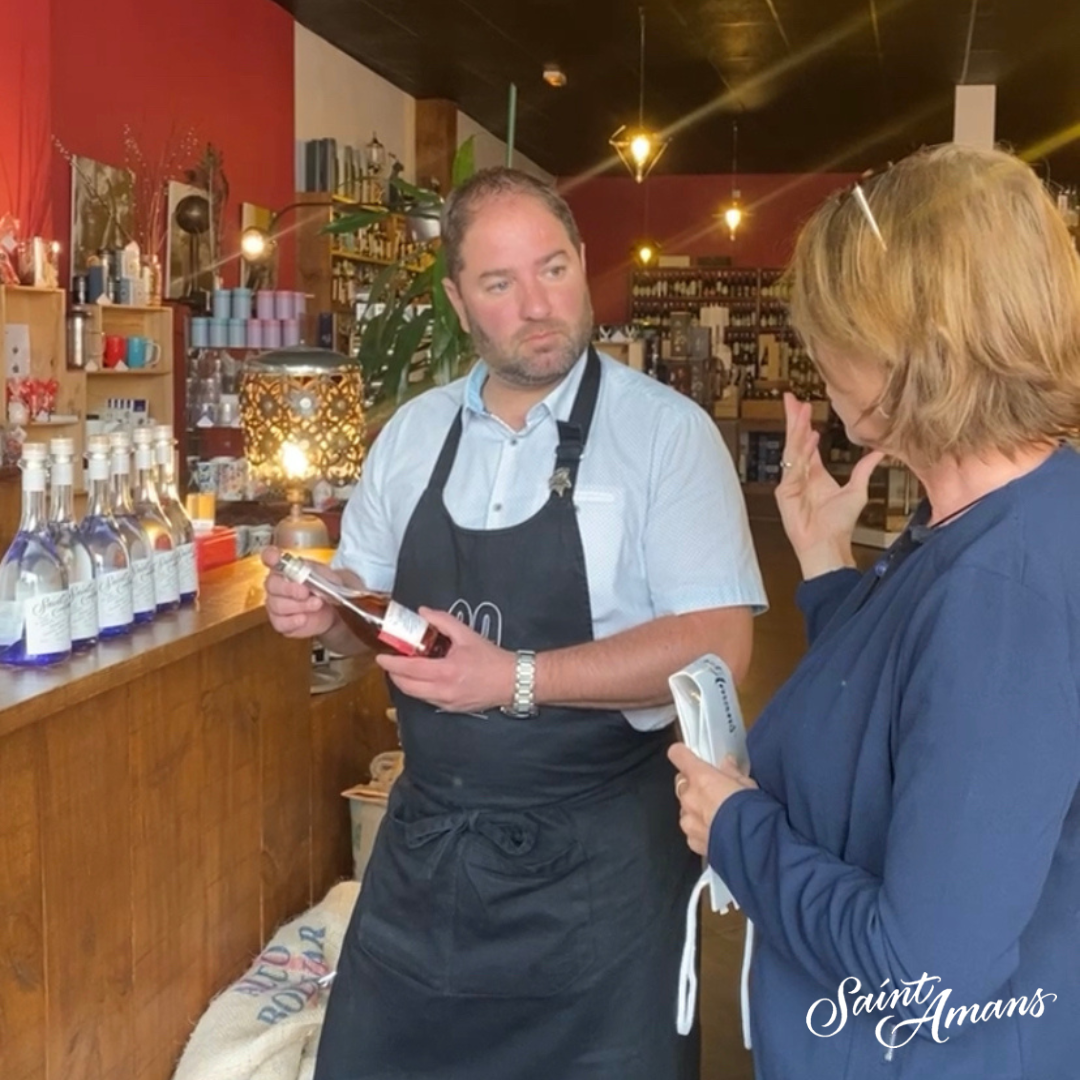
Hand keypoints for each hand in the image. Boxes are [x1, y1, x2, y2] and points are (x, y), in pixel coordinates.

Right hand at [261, 545, 337, 638]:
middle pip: (272, 585)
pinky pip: (280, 622)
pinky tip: (304, 618)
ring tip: (316, 604)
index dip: (270, 557)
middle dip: (290, 589)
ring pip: (278, 605)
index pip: (270, 558)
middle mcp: (275, 585)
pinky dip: (293, 621)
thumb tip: (308, 571)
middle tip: (306, 592)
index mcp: (284, 568)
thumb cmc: (324, 589)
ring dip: (300, 605)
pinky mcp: (280, 622)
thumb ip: (316, 571)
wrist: (331, 611)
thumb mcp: (326, 576)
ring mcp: (275, 604)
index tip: (274, 557)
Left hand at [375, 607, 515, 713]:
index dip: (392, 664)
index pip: (409, 669)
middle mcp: (443, 691)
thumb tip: (422, 612)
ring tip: (404, 669)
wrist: (512, 681)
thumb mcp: (467, 634)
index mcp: (446, 671)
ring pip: (416, 695)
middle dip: (394, 675)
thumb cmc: (491, 657)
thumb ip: (442, 621)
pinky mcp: (451, 709)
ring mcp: (446, 703)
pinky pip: (428, 699)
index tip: (381, 657)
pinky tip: (422, 678)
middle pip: (407, 687)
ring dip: (406, 683)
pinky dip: (419, 689)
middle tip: (390, 662)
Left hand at [669, 742, 757, 856]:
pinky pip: (692, 830)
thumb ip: (732, 772)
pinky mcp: (692, 841)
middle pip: (681, 783)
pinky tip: (717, 830)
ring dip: (696, 808)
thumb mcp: (748, 785)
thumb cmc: (753, 812)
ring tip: (718, 814)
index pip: (679, 756)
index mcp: (701, 777)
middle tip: (713, 789)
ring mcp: (688, 821)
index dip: (681, 754)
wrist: (754, 846)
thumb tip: (728, 763)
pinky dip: (701, 829)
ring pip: (685, 808)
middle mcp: (689, 797)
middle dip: (693, 785)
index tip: (683, 754)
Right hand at [775, 392, 884, 575]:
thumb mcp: (857, 490)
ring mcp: (791, 483)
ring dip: (796, 430)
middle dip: (793, 419)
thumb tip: (879, 452)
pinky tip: (808, 437)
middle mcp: (800, 475)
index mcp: (814, 473)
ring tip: (800, 411)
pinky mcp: (785, 493)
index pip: (807, 443)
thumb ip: (864, 470)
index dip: (805, 424)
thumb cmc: (839, 524)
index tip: (804, 405)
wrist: (828, 545)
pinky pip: (793, 468)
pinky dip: (800, 452)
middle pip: (795, 441)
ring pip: (792, 450)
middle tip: (791, 398)